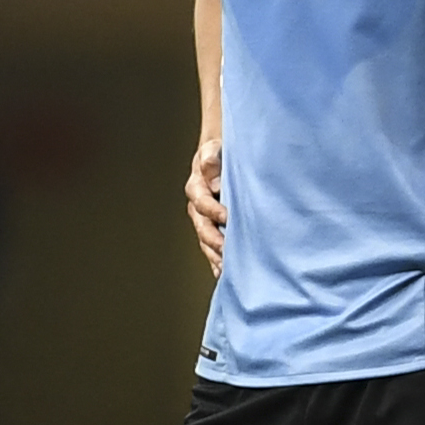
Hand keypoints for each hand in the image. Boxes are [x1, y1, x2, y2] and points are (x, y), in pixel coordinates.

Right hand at [183, 137, 225, 271]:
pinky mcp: (213, 231)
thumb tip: (215, 182)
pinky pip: (212, 249)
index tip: (227, 216)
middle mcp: (198, 208)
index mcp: (197, 188)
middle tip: (228, 251)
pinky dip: (218, 261)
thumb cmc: (219, 153)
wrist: (222, 157)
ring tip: (227, 268)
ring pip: (207, 242)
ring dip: (216, 255)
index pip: (202, 202)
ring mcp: (204, 221)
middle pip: (203, 228)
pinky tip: (225, 273)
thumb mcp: (213, 150)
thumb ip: (211, 160)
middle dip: (214, 240)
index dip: (213, 210)